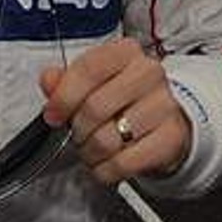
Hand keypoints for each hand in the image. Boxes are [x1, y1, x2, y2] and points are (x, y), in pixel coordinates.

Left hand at [40, 38, 191, 186]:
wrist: (165, 121)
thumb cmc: (123, 99)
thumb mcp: (93, 82)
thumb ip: (66, 80)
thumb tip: (49, 79)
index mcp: (126, 52)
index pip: (89, 69)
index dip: (64, 96)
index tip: (53, 115)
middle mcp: (149, 73)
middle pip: (95, 107)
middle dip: (77, 129)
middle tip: (76, 135)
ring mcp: (164, 104)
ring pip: (107, 139)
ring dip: (90, 152)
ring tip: (91, 149)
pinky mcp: (171, 137)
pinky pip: (124, 163)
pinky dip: (106, 170)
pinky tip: (106, 163)